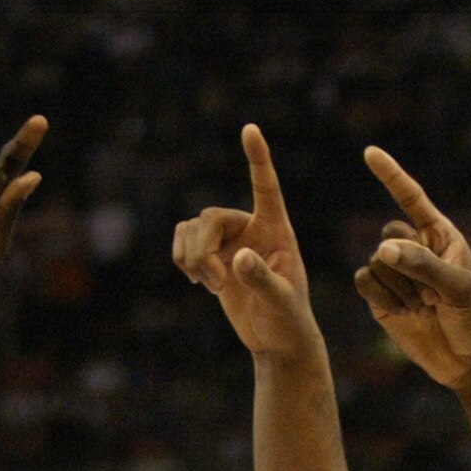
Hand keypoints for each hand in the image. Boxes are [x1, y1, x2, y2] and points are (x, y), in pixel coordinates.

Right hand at [173, 124, 319, 360]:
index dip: (257, 158)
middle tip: (215, 283)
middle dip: (202, 250)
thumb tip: (238, 257)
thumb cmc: (288, 320)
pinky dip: (183, 260)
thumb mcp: (281, 301)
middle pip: (210, 217)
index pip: (265, 187)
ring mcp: (229, 241)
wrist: (277, 341)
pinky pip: (182, 241)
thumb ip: (261, 278)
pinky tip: (200, 282)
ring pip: (191, 228)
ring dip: (192, 258)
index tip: (250, 129)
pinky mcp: (211, 257)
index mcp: (276, 230)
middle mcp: (251, 228)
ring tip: (212, 286)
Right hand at [354, 148, 470, 386]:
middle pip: (389, 236)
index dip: (391, 175)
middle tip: (433, 294)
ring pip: (375, 262)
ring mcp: (396, 274)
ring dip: (399, 288)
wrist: (469, 361)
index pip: (411, 198)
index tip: (369, 152)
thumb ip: (423, 265)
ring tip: (425, 308)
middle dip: (407, 264)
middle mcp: (415, 249)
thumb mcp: (458, 287)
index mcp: (440, 235)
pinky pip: (363, 282)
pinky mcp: (381, 298)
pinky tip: (404, 314)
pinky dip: (381, 297)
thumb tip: (382, 250)